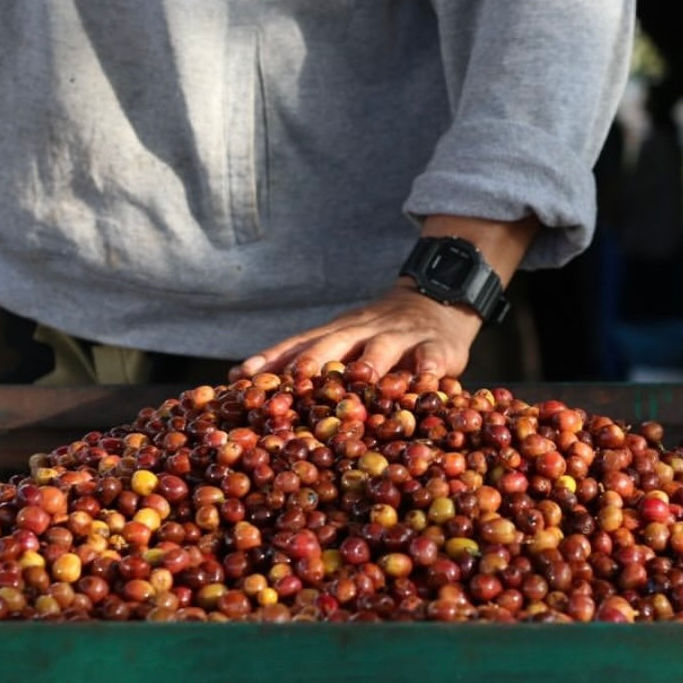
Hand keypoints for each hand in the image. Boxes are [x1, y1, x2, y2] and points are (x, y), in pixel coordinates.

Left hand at [230, 281, 482, 381]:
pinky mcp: (436, 346)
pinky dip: (427, 369)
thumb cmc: (381, 333)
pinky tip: (424, 383)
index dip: (273, 358)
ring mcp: (402, 336)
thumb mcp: (346, 340)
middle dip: (316, 359)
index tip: (243, 376)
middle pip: (336, 342)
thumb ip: (310, 359)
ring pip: (383, 347)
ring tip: (361, 378)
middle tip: (297, 378)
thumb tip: (245, 379)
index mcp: (339, 332)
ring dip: (371, 362)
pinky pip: (431, 357)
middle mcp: (365, 331)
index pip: (300, 343)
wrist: (438, 299)